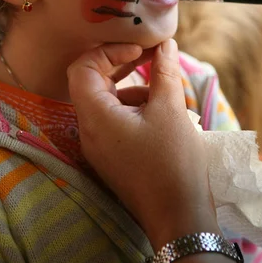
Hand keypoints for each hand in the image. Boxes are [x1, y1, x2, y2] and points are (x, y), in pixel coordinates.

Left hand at [67, 39, 217, 248]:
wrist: (179, 218)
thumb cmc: (173, 161)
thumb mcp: (170, 109)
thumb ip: (163, 71)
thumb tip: (164, 44)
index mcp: (95, 116)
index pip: (82, 68)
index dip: (108, 51)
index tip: (138, 50)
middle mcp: (89, 130)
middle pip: (93, 83)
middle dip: (122, 65)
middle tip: (150, 56)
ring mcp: (99, 146)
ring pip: (108, 102)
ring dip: (134, 88)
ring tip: (166, 90)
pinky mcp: (112, 156)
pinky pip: (116, 121)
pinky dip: (136, 108)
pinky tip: (165, 112)